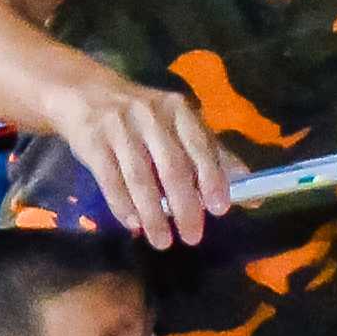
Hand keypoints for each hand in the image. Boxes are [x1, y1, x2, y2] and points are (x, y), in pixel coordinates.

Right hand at [59, 74, 236, 243]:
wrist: (85, 93)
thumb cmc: (143, 118)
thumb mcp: (179, 127)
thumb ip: (214, 157)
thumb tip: (252, 196)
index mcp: (178, 111)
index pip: (199, 146)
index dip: (211, 178)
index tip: (220, 209)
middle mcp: (150, 115)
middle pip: (171, 166)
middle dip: (184, 205)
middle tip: (193, 237)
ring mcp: (119, 127)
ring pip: (140, 177)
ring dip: (153, 214)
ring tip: (163, 241)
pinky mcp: (92, 141)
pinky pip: (110, 179)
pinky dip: (123, 205)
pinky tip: (133, 225)